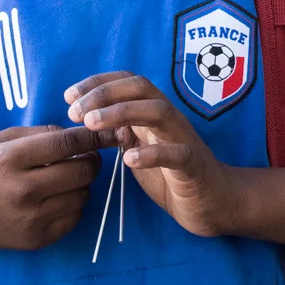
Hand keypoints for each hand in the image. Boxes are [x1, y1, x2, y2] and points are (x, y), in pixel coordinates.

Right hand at [0, 125, 107, 250]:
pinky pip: (73, 217)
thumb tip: (81, 134)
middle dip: (92, 161)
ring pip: (82, 196)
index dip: (94, 137)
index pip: (67, 144)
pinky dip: (72, 205)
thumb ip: (40, 133)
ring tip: (64, 179)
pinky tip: (56, 198)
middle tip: (87, 158)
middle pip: (82, 172)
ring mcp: (30, 219)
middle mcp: (22, 190)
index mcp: (11, 159)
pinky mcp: (36, 239)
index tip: (108, 133)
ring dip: (81, 184)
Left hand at [65, 72, 237, 238]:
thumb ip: (119, 131)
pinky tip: (127, 160)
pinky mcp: (193, 166)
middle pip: (140, 87)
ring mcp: (183, 139)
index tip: (68, 96)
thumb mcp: (139, 148)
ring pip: (157, 111)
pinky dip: (151, 154)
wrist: (215, 203)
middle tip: (75, 112)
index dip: (97, 82)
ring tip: (91, 124)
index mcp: (153, 113)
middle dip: (104, 93)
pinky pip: (176, 153)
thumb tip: (87, 117)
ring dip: (121, 112)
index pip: (127, 81)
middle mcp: (169, 119)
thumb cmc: (173, 175)